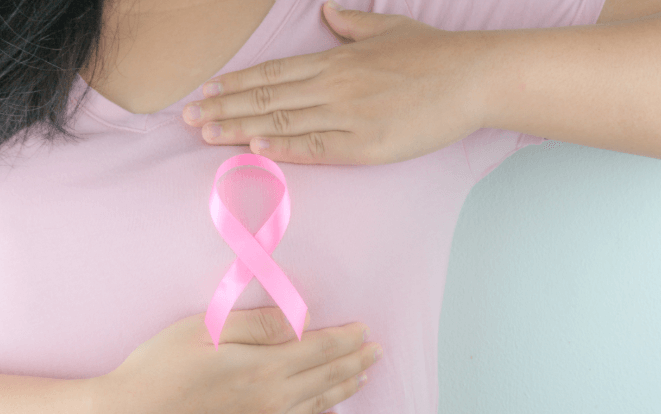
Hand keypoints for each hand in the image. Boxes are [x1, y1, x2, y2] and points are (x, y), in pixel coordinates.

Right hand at [93, 307, 381, 413]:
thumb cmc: (160, 368)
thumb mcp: (207, 330)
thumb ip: (259, 324)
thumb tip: (300, 320)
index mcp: (264, 367)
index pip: (320, 349)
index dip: (346, 339)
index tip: (364, 330)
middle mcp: (272, 403)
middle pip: (326, 377)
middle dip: (355, 361)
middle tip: (377, 351)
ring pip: (317, 406)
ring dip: (344, 389)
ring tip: (363, 376)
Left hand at [182, 1, 489, 165]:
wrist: (472, 77)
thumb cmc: (435, 53)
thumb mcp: (389, 27)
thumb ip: (352, 24)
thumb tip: (327, 15)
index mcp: (337, 59)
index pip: (274, 73)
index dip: (237, 83)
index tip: (207, 92)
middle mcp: (334, 86)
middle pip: (268, 98)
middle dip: (225, 108)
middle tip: (188, 119)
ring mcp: (349, 116)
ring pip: (284, 123)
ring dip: (241, 129)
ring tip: (207, 135)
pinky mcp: (367, 144)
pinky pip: (317, 148)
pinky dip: (284, 149)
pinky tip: (256, 150)